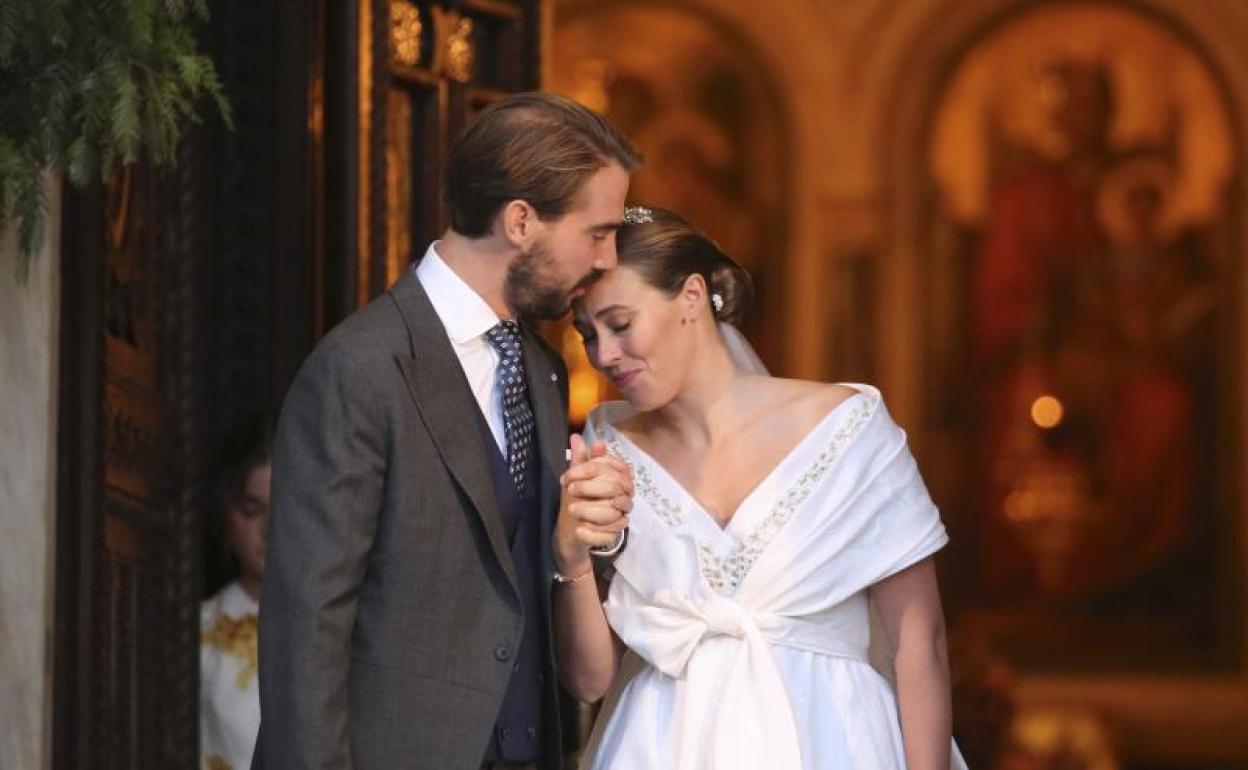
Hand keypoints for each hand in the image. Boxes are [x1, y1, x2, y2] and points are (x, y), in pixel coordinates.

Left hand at [553, 433, 632, 574]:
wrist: (574, 530)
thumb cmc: (579, 498)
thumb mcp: (577, 478)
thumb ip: (580, 459)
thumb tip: (576, 436)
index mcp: (617, 479)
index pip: (610, 468)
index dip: (588, 469)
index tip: (567, 477)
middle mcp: (624, 496)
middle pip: (614, 487)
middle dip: (589, 488)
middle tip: (570, 490)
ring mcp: (621, 516)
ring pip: (612, 512)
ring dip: (589, 511)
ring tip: (572, 510)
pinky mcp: (614, 535)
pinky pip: (608, 535)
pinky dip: (592, 533)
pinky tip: (579, 530)